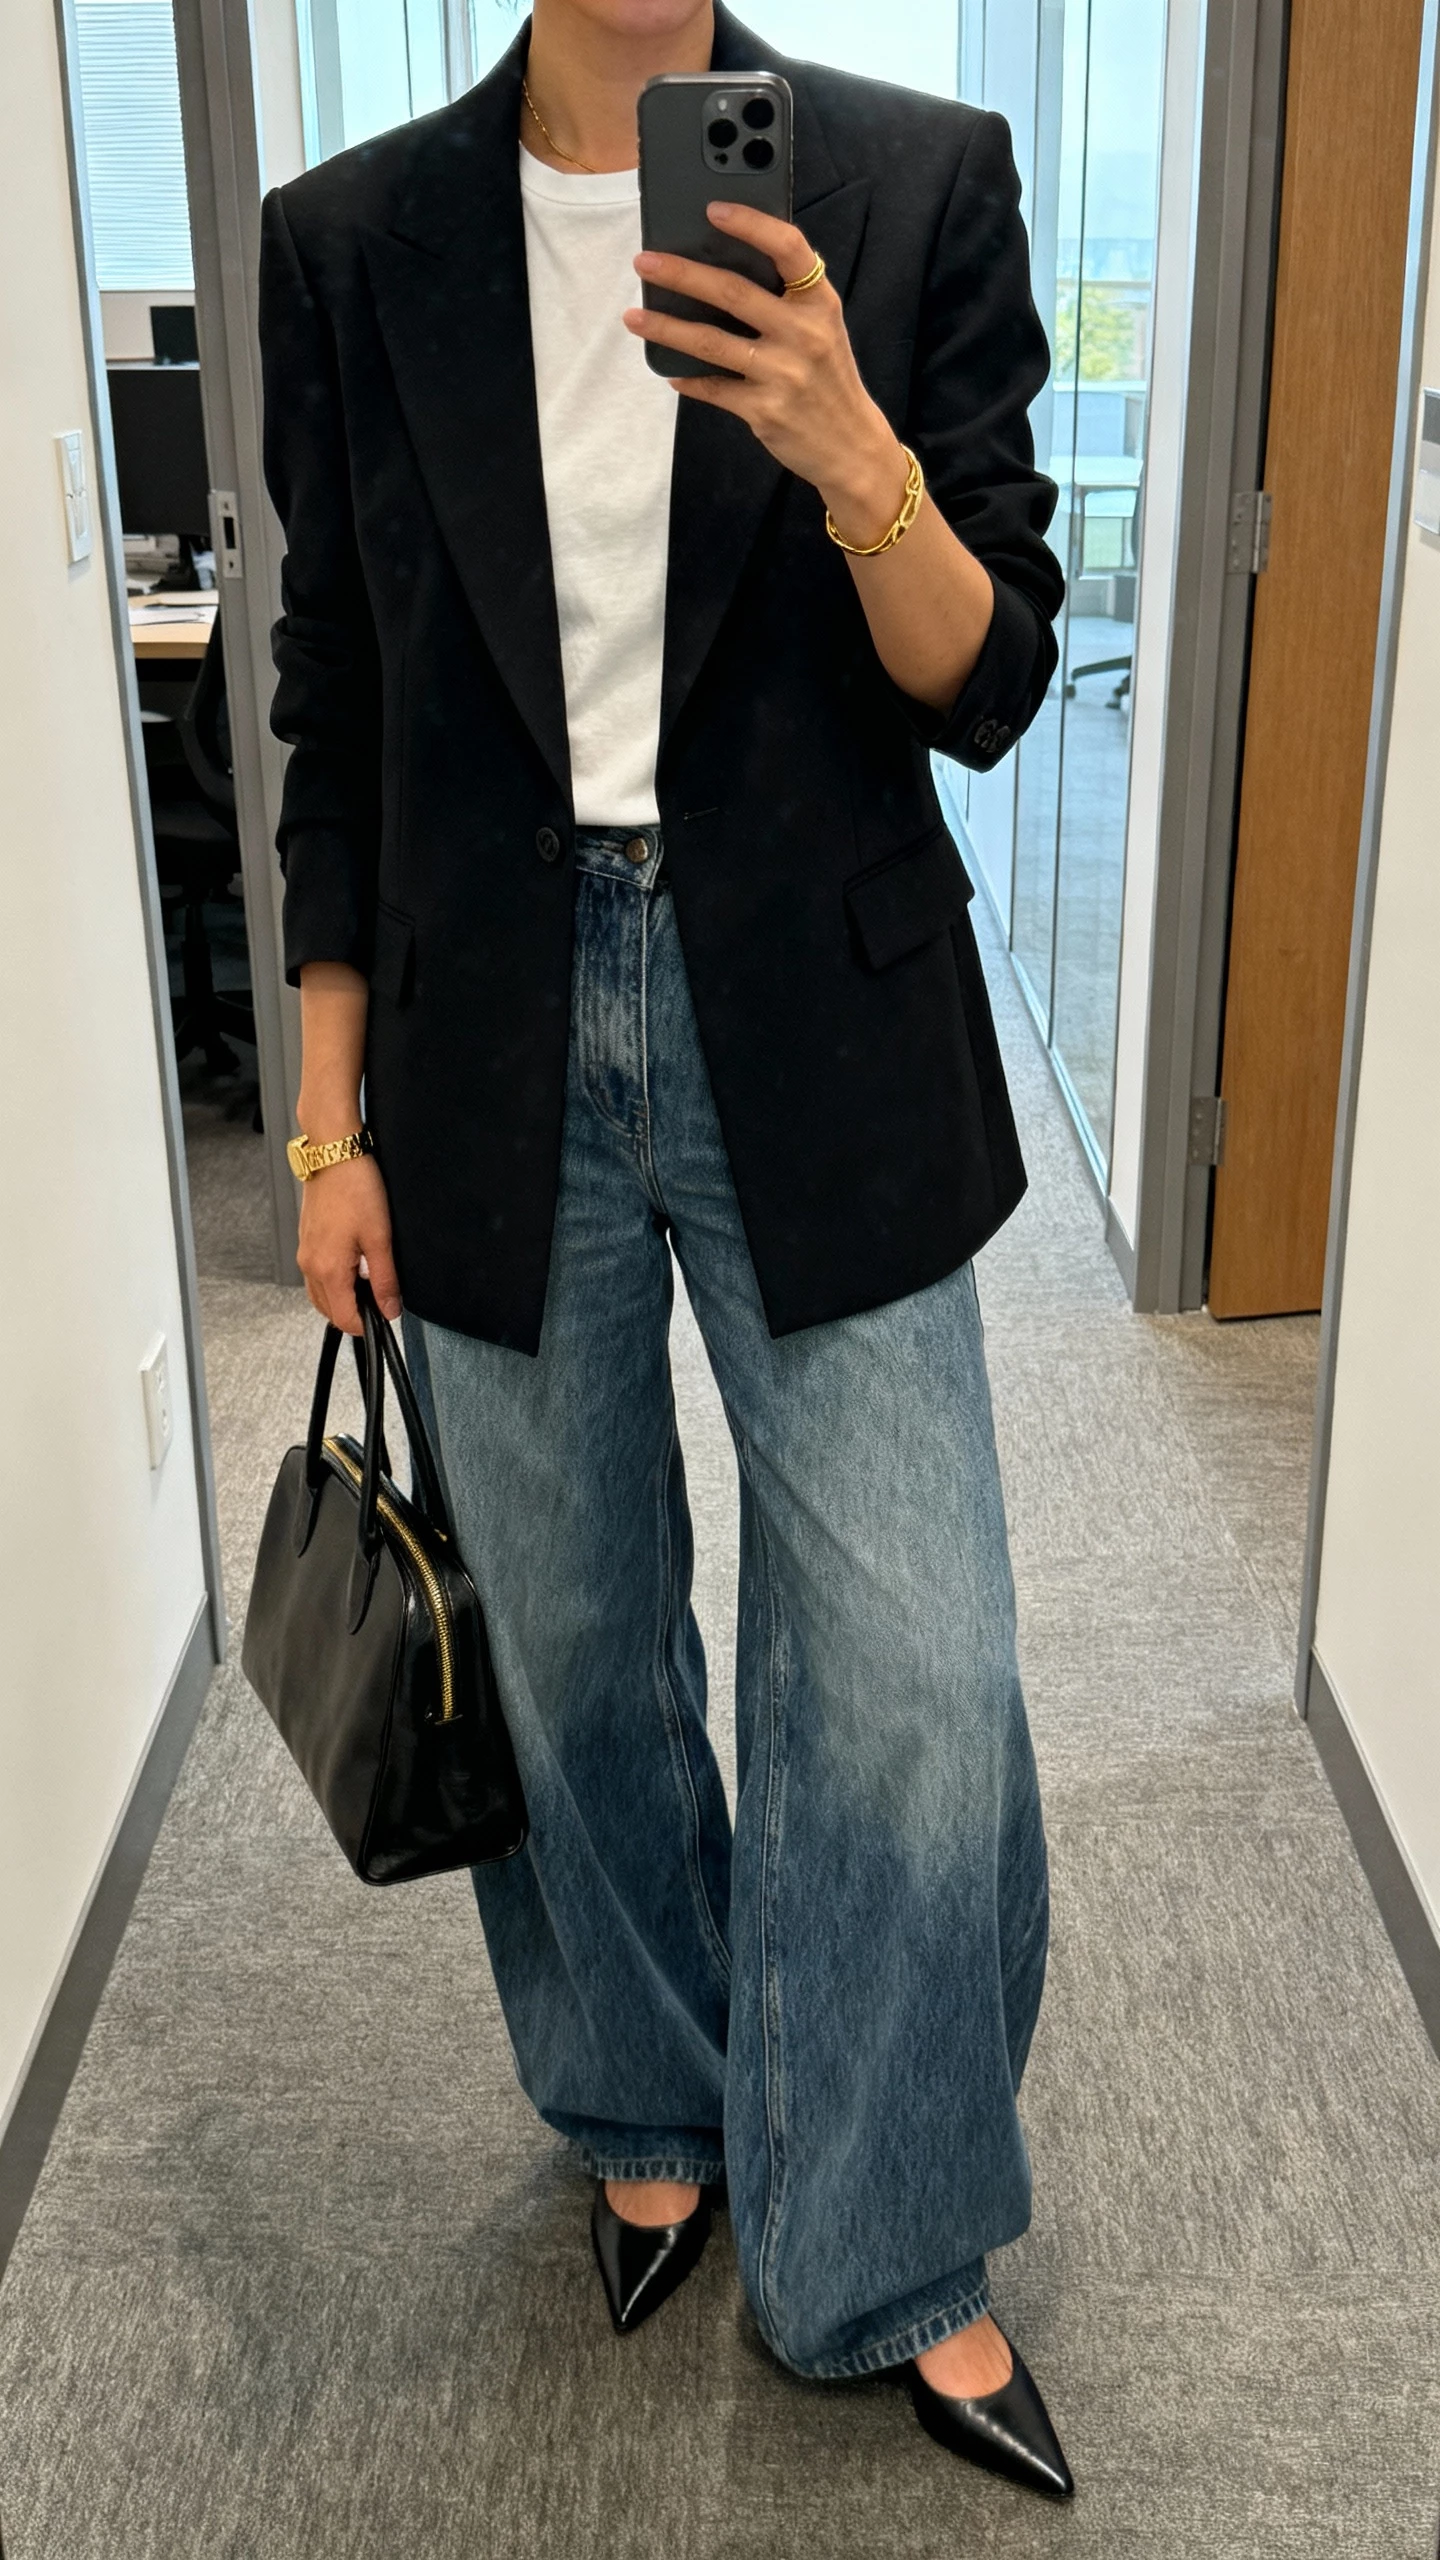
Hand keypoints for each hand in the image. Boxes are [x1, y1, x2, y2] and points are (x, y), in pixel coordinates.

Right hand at [297, 1155, 401, 1335]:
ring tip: (370, 1281)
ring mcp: (305, 1253)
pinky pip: (317, 1275)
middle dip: (355, 1313)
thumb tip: (390, 1309)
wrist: (333, 1154)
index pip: (343, 1319)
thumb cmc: (355, 1187)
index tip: (385, 1316)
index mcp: (327, 1269)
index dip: (367, 1326)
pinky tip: (355, 1265)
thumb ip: (385, 1279)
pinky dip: (335, 1281)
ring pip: (321, 1294)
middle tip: (381, 1299)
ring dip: (344, 1298)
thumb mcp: (380, 1238)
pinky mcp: (307, 1241)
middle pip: (329, 1311)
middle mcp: (309, 1265)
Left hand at [625, 203, 911, 547]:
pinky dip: (688, 379)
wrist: (850, 446)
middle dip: (682, 274)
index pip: (788, 249)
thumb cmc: (828, 379)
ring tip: (634, 316)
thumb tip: (723, 265)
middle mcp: (804, 334)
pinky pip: (713, 388)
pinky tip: (669, 370)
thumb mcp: (823, 329)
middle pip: (733, 292)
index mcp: (820, 303)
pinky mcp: (765, 410)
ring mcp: (783, 374)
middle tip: (645, 262)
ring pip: (711, 342)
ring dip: (666, 327)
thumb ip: (787, 299)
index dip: (751, 224)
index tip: (713, 209)